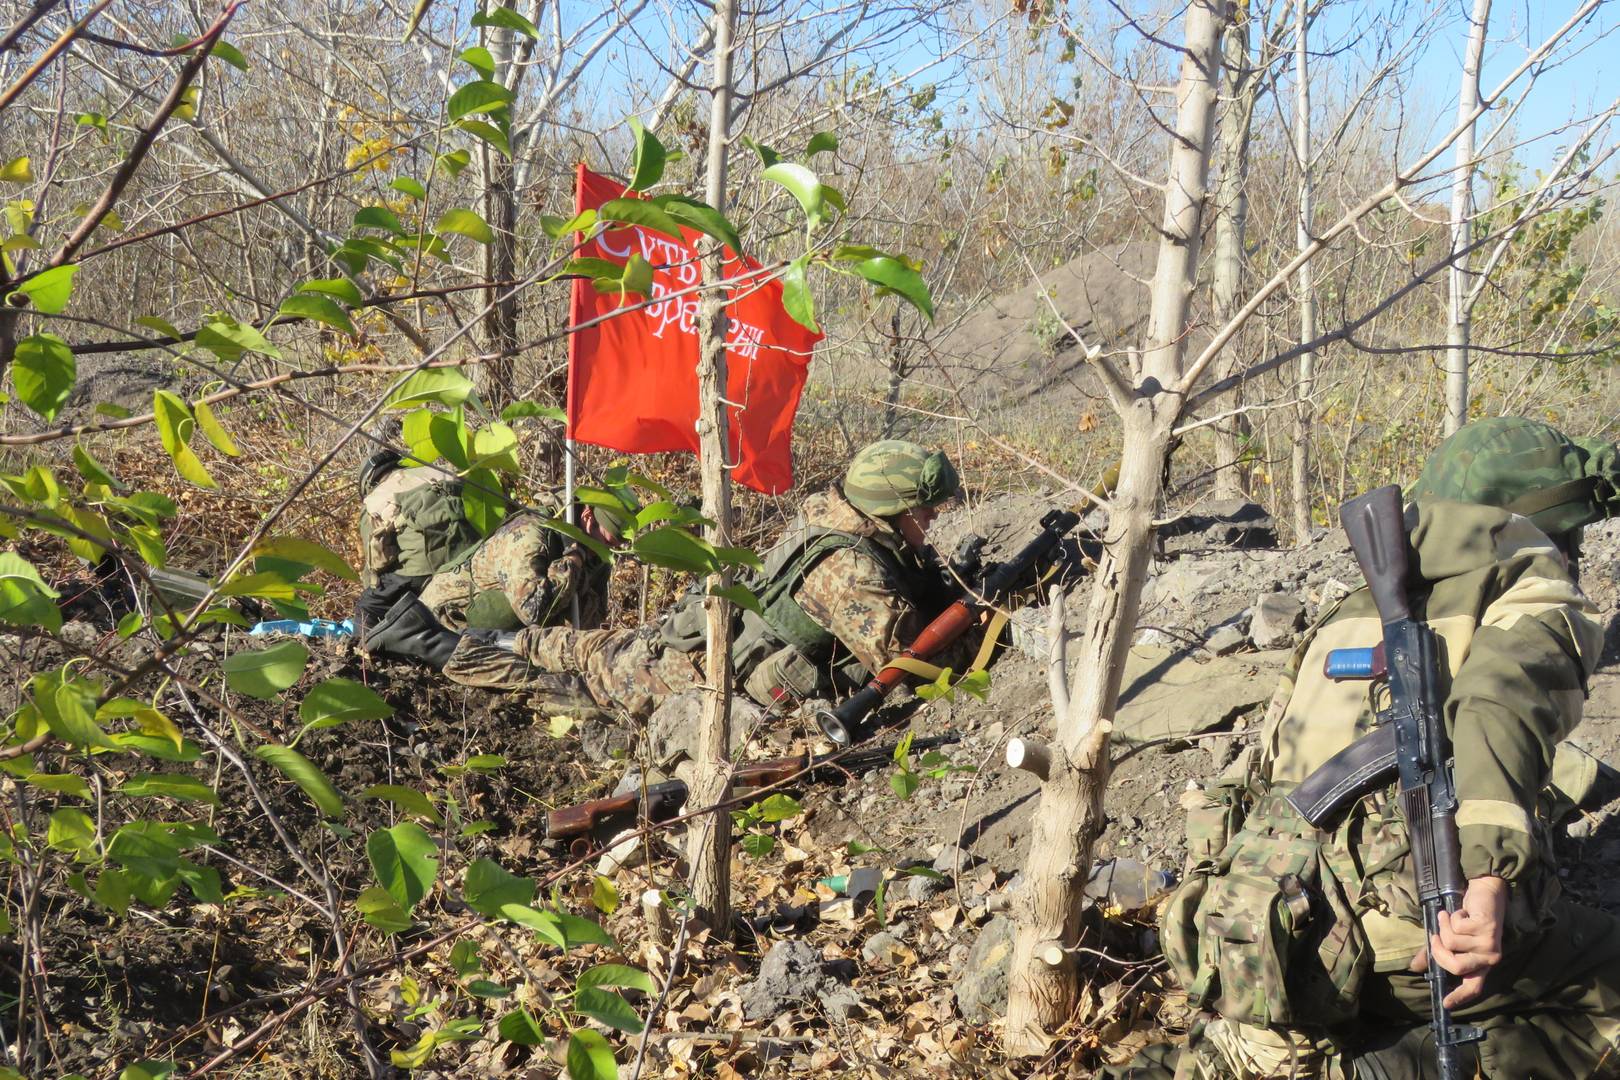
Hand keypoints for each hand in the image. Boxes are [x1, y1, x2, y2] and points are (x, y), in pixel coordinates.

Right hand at [1408, 874, 1507, 1007]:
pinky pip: (1456, 927)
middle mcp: (1488, 958)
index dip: (1459, 996)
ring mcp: (1489, 944)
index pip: (1473, 987)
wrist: (1485, 893)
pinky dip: (1451, 916)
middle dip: (1438, 950)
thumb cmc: (1467, 918)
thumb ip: (1434, 953)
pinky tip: (1461, 912)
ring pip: (1452, 943)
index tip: (1446, 1004)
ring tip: (1450, 918)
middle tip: (1435, 937)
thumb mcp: (1450, 937)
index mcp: (1481, 964)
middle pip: (1456, 966)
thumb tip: (1414, 967)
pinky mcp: (1486, 928)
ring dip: (1444, 926)